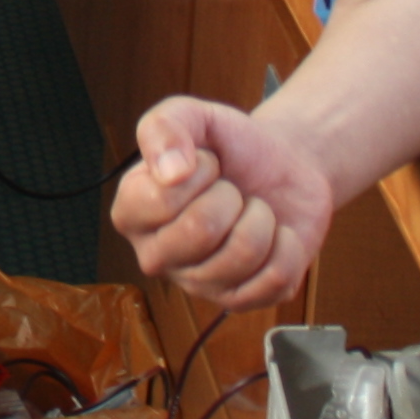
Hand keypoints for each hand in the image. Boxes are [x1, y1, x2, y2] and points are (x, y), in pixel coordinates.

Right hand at [114, 97, 331, 311]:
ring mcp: (199, 285)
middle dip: (231, 196)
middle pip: (200, 230)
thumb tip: (171, 173)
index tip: (206, 162)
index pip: (161, 200)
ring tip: (252, 210)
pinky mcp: (243, 302)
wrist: (281, 167)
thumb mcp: (194, 117)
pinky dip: (287, 245)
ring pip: (243, 254)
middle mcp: (157, 257)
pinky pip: (275, 278)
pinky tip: (274, 236)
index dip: (199, 171)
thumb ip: (166, 127)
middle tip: (231, 190)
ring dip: (261, 218)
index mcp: (131, 213)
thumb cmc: (230, 147)